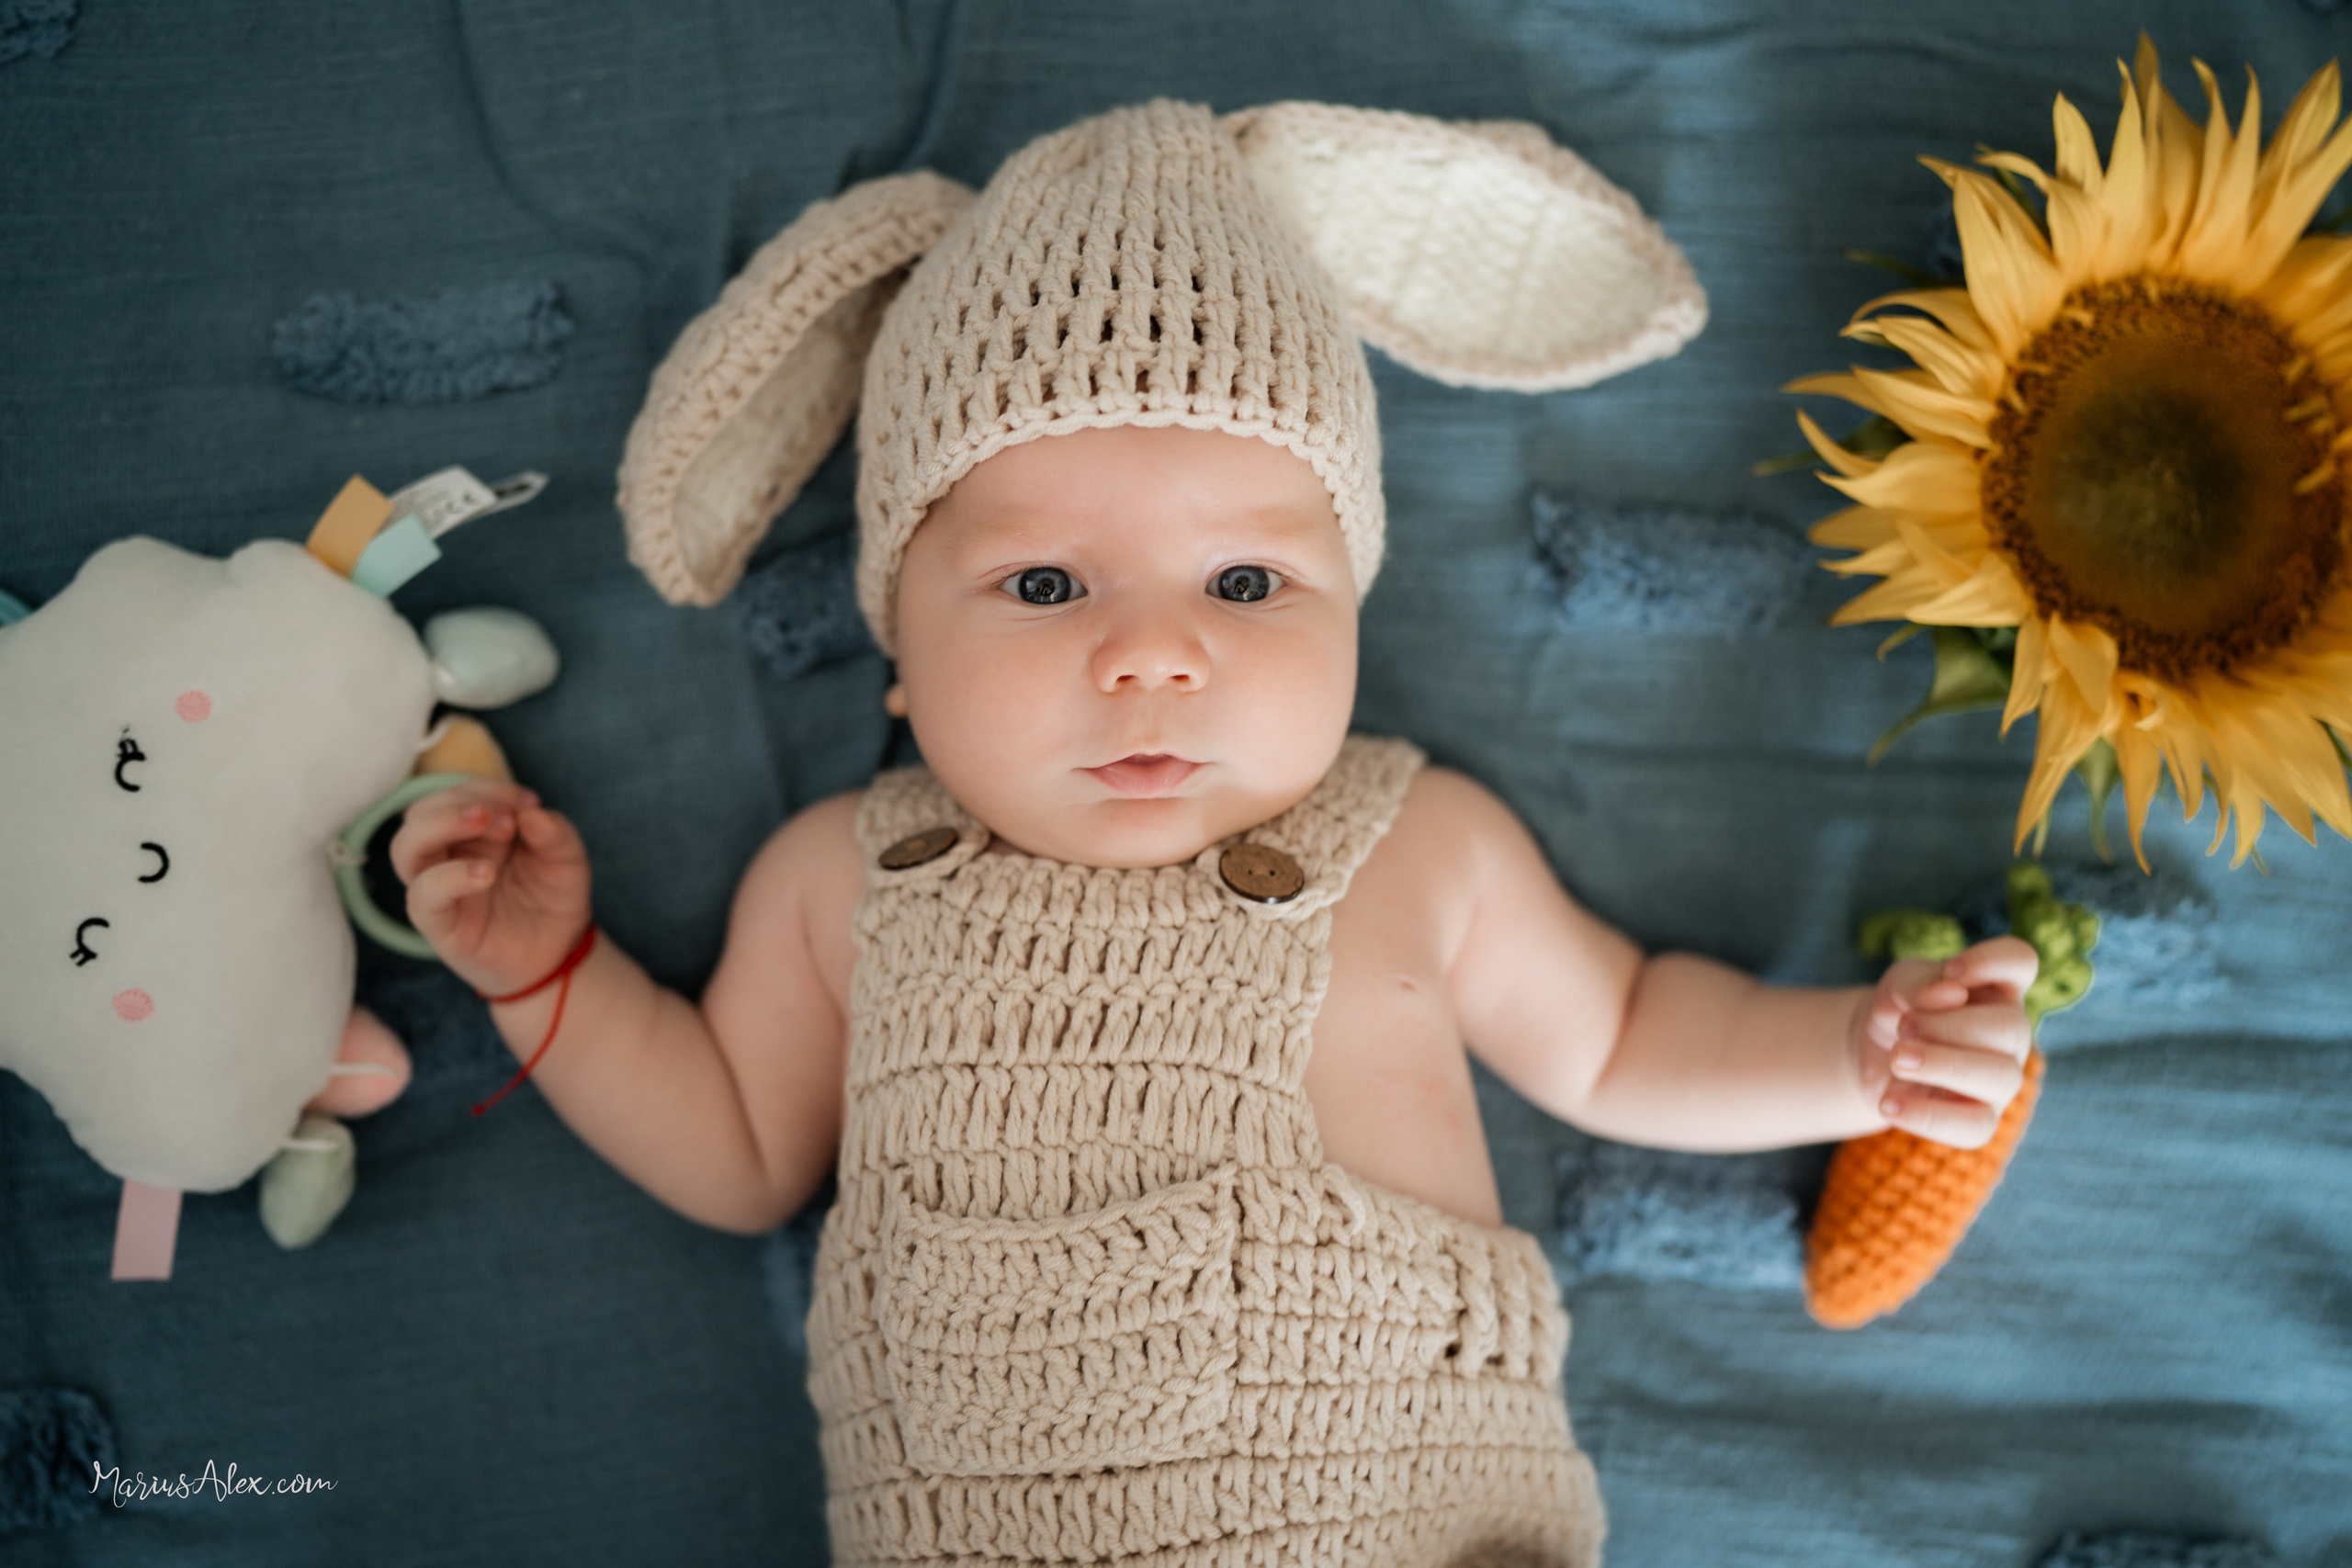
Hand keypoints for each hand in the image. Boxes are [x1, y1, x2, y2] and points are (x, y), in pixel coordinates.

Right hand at [387, 778, 590, 997]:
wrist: (558, 955)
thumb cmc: (552, 899)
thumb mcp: (567, 858)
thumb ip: (555, 832)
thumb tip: (533, 812)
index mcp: (469, 832)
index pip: (456, 794)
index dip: (489, 789)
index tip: (529, 802)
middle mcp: (446, 855)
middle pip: (420, 812)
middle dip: (460, 802)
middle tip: (506, 819)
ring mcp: (438, 889)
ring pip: (405, 847)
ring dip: (442, 825)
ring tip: (492, 826)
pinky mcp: (440, 924)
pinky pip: (422, 897)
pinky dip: (447, 878)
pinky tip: (484, 874)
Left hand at [1852, 936, 2037, 1148]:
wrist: (1873, 1056)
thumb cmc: (1900, 1010)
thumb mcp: (1898, 985)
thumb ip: (1921, 982)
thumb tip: (1952, 993)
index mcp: (1996, 988)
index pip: (2020, 962)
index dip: (1991, 961)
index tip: (1950, 971)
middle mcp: (2010, 1034)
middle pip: (2010, 1027)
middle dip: (1948, 1026)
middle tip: (1904, 1027)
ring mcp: (2001, 1079)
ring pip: (1999, 1077)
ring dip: (1941, 1064)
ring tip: (1897, 1058)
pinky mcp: (1981, 1119)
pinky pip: (1974, 1127)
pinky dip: (1928, 1116)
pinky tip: (1889, 1102)